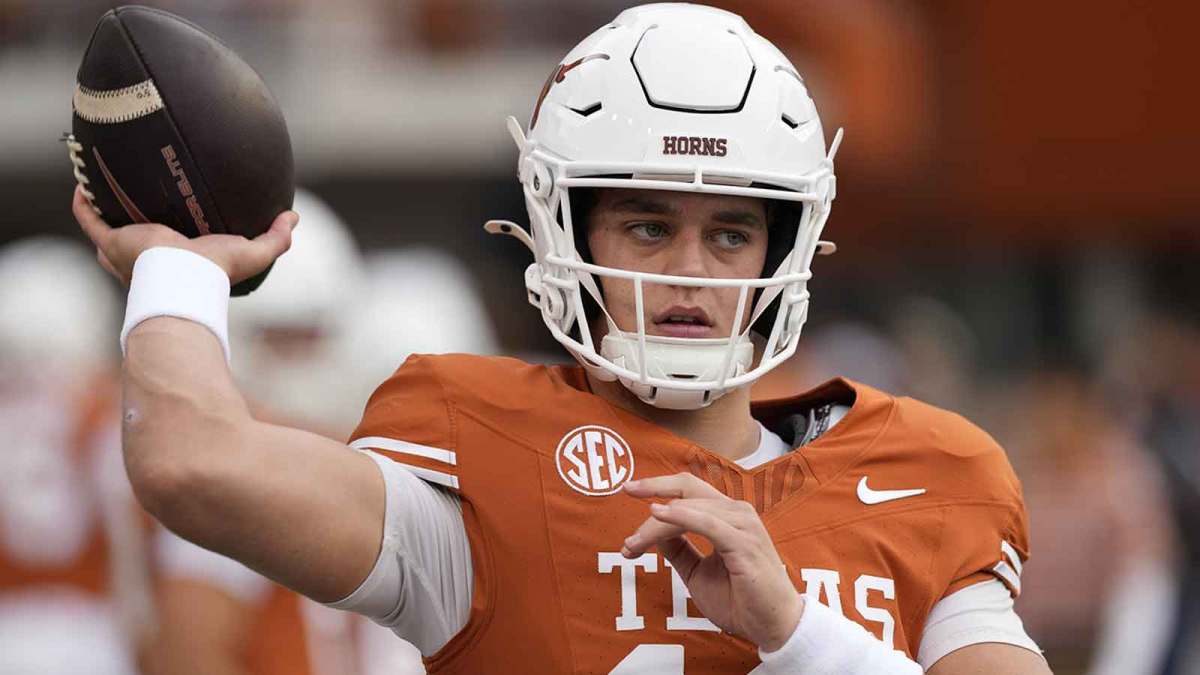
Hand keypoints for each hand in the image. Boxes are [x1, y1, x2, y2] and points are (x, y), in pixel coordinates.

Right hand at [73, 185, 296, 285]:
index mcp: (179, 260)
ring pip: (108, 230)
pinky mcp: (112, 241)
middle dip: (133, 222)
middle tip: (136, 195)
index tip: (178, 208)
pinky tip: (83, 184)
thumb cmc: (216, 271)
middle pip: (136, 240)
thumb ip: (276, 238)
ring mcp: (126, 249)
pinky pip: (89, 220)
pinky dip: (83, 203)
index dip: (172, 232)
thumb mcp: (253, 253)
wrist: (184, 277)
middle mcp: (149, 258)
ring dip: (104, 211)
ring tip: (104, 187)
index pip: (173, 248)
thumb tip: (294, 218)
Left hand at [622, 473, 803, 651]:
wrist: (772, 627)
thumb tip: (653, 530)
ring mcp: (743, 525)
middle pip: (688, 488)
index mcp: (726, 516)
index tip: (629, 492)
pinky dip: (680, 516)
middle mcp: (736, 513)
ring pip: (689, 509)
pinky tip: (657, 515)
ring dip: (655, 524)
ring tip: (633, 543)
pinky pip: (707, 522)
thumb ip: (678, 549)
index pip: (688, 490)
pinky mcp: (744, 543)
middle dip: (654, 486)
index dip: (658, 487)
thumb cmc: (740, 600)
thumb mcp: (696, 571)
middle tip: (626, 491)